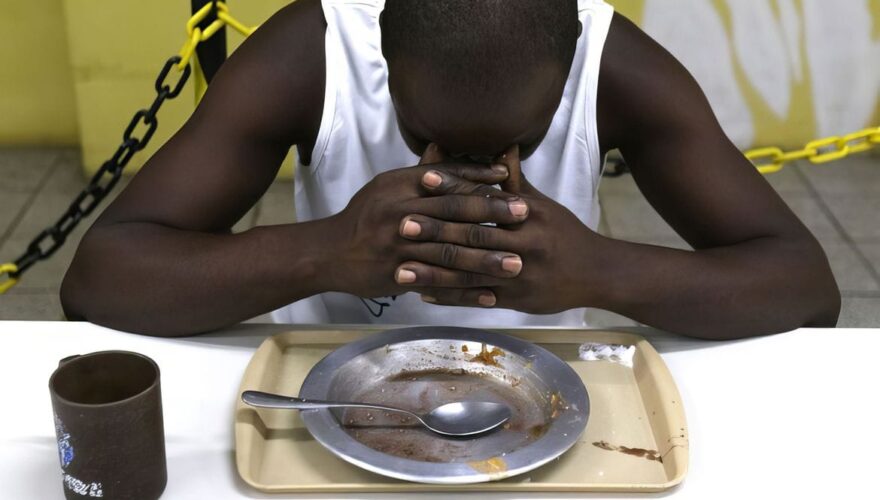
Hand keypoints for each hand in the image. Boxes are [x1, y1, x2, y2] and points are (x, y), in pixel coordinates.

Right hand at [324, 144, 529, 298]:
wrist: (328, 253)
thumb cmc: (363, 217)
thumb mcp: (385, 187)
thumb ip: (417, 173)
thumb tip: (440, 145)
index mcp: (399, 186)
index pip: (445, 177)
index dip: (478, 178)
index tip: (508, 179)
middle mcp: (400, 212)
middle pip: (453, 211)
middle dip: (492, 213)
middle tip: (525, 214)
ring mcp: (399, 246)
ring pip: (450, 251)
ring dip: (486, 258)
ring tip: (517, 263)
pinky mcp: (398, 275)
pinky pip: (439, 284)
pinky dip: (466, 292)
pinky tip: (491, 296)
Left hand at [396, 145, 602, 312]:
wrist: (597, 273)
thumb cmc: (566, 234)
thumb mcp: (544, 205)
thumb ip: (516, 182)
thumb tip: (503, 147)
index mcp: (527, 215)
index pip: (484, 199)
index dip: (453, 189)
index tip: (423, 179)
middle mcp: (522, 244)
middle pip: (472, 236)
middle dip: (435, 231)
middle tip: (401, 224)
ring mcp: (518, 275)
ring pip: (469, 273)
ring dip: (433, 272)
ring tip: (400, 268)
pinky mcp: (516, 300)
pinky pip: (477, 299)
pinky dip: (450, 298)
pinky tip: (423, 294)